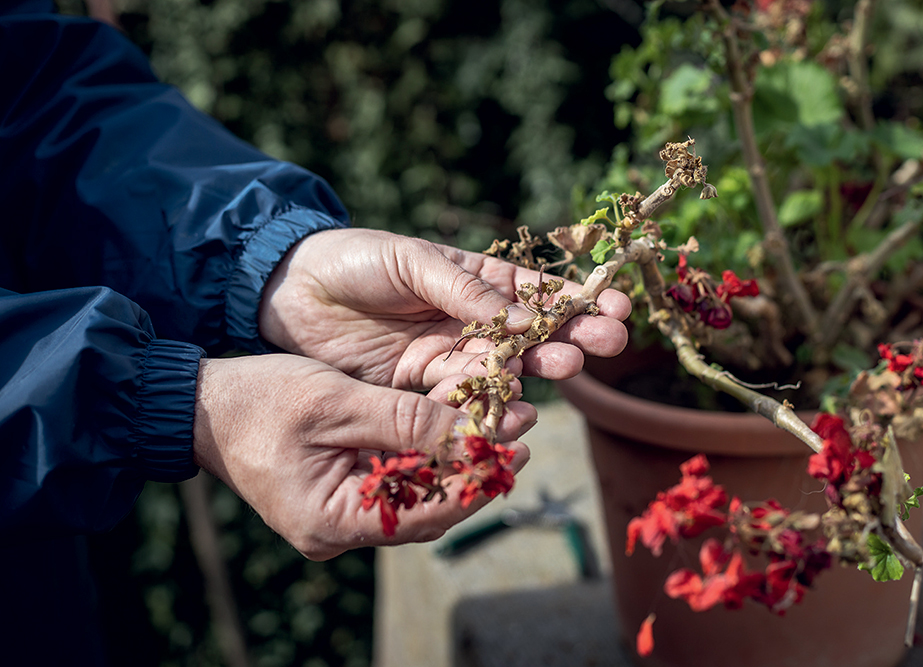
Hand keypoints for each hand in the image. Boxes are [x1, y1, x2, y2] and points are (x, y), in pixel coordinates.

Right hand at [192, 354, 534, 559]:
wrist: (201, 404)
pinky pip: (396, 478)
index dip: (477, 480)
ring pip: (417, 491)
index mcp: (332, 520)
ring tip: (503, 415)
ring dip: (456, 453)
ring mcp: (339, 514)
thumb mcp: (336, 403)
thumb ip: (405, 420)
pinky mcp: (340, 492)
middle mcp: (339, 529)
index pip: (426, 512)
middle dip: (474, 463)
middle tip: (521, 425)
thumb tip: (475, 431)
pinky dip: (427, 449)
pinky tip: (457, 417)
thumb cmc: (258, 400)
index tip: (519, 450)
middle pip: (428, 506)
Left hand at [258, 228, 630, 389]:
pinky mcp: (420, 389)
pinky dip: (491, 402)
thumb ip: (465, 291)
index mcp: (473, 282)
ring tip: (570, 363)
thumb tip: (524, 316)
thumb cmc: (354, 261)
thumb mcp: (412, 263)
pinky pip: (462, 398)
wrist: (289, 292)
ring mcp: (447, 357)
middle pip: (531, 335)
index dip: (575, 299)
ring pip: (504, 368)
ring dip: (539, 368)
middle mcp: (468, 323)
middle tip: (606, 341)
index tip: (614, 304)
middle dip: (571, 335)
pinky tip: (519, 402)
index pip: (535, 292)